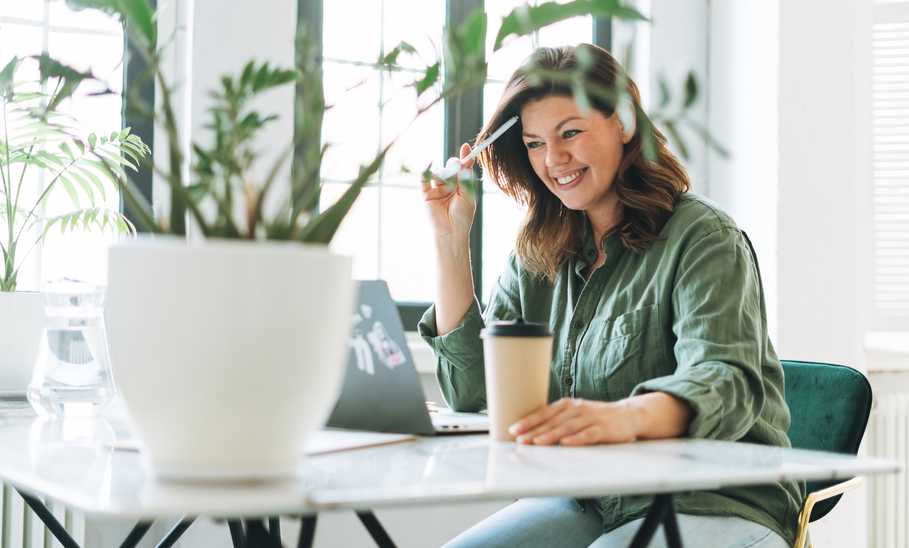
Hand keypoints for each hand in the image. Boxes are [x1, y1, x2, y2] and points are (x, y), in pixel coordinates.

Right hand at [422, 143, 475, 239]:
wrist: (450, 232)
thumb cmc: (462, 216)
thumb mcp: (467, 194)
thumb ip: (465, 177)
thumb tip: (464, 160)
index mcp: (462, 187)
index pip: (463, 169)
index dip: (465, 158)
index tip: (467, 147)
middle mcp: (450, 187)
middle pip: (450, 168)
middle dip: (453, 166)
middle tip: (456, 169)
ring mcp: (438, 190)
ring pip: (439, 173)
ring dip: (444, 174)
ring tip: (447, 183)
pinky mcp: (427, 194)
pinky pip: (424, 179)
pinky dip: (425, 171)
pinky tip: (429, 164)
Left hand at [508, 398, 639, 445]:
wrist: (629, 414)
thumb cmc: (596, 417)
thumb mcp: (575, 414)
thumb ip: (558, 420)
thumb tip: (532, 433)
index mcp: (567, 405)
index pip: (544, 412)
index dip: (529, 421)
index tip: (513, 429)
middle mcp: (577, 409)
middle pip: (552, 421)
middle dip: (534, 430)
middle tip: (519, 439)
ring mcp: (591, 418)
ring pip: (567, 427)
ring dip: (551, 435)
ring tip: (537, 442)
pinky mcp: (604, 429)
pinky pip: (588, 434)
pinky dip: (577, 439)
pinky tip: (566, 443)